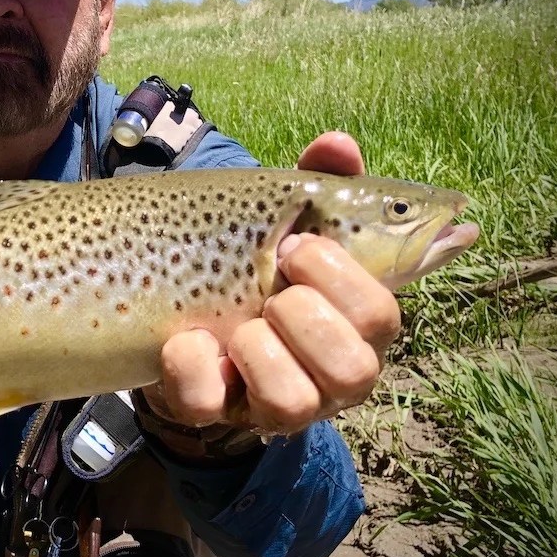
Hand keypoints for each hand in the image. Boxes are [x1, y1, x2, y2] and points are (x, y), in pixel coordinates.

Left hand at [142, 132, 402, 436]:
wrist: (168, 297)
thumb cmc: (244, 256)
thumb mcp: (278, 215)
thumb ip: (316, 182)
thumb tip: (340, 143)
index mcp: (355, 319)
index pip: (388, 312)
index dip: (351, 279)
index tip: (300, 244)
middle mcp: (327, 373)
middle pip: (357, 368)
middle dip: (303, 312)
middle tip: (270, 281)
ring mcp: (271, 402)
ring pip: (293, 402)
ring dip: (256, 347)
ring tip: (234, 321)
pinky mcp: (211, 413)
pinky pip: (206, 402)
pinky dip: (190, 363)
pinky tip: (185, 338)